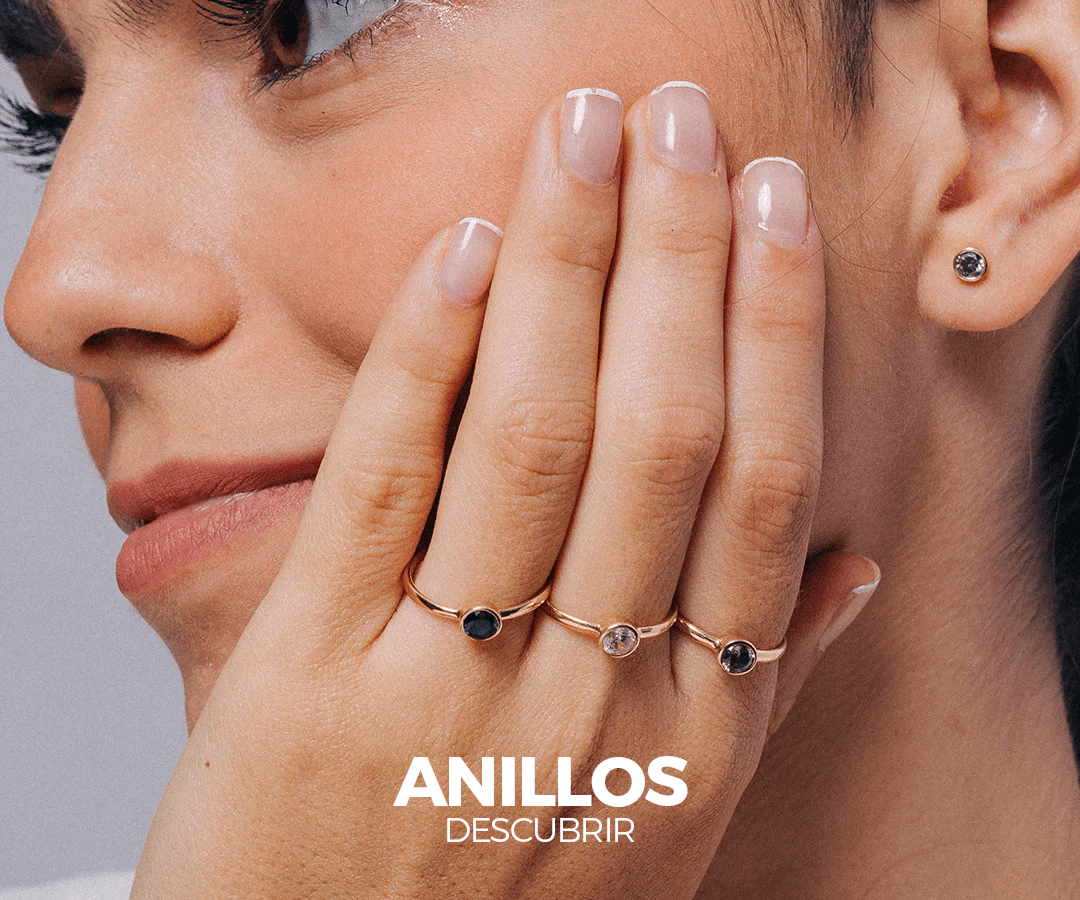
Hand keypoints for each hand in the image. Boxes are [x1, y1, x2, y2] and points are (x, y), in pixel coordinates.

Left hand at [132, 83, 877, 898]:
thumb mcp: (660, 829)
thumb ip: (754, 699)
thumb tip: (844, 575)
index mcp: (688, 737)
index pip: (760, 490)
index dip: (774, 329)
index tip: (768, 208)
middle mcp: (586, 705)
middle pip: (661, 436)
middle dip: (681, 253)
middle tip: (684, 120)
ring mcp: (444, 693)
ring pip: (535, 439)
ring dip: (570, 266)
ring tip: (588, 139)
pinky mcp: (308, 679)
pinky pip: (382, 486)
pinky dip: (427, 355)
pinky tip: (465, 249)